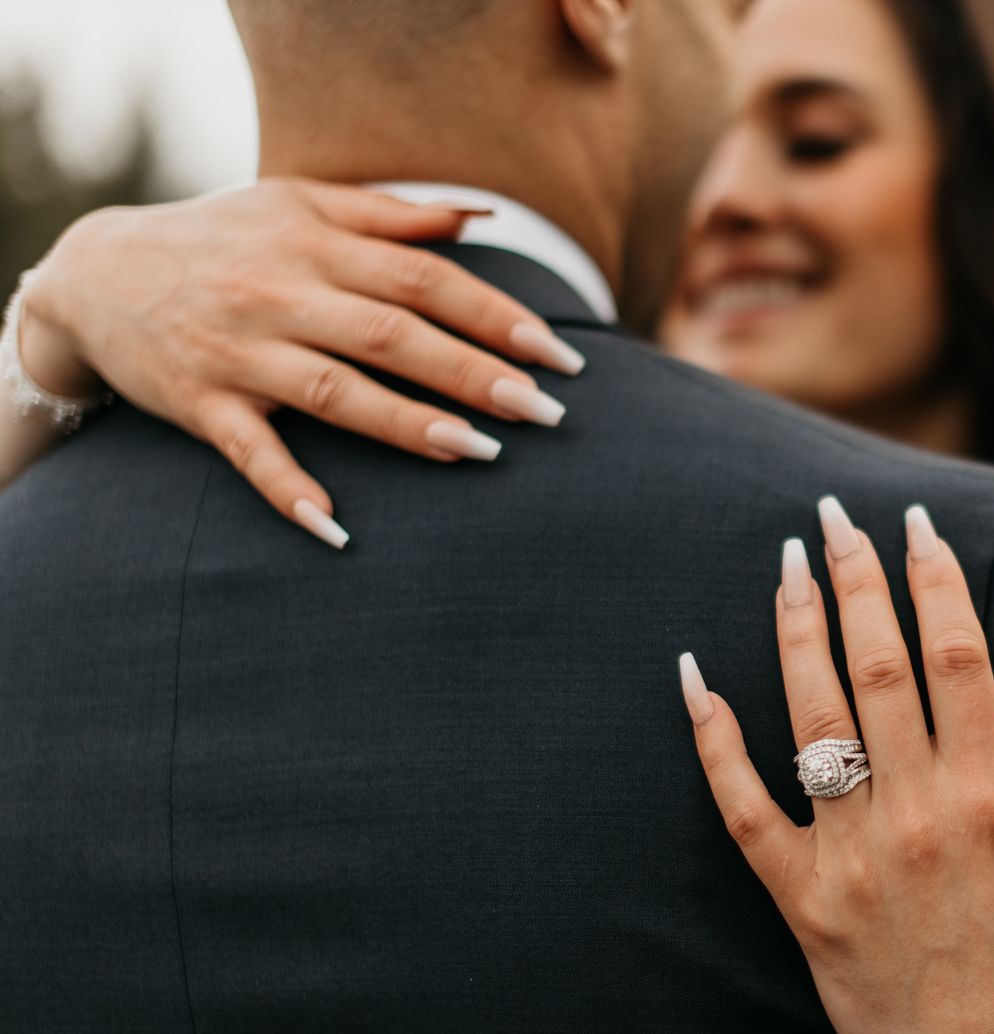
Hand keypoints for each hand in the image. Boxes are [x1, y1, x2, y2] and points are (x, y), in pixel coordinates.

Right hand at [18, 179, 584, 545]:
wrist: (92, 273)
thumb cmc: (219, 238)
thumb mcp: (296, 204)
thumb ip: (391, 214)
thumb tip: (480, 218)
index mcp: (316, 246)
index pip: (424, 281)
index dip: (496, 317)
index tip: (559, 355)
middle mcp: (282, 296)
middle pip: (393, 336)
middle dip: (474, 373)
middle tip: (546, 412)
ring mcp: (241, 353)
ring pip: (335, 391)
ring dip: (408, 424)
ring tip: (479, 452)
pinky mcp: (202, 404)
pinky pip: (251, 454)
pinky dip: (290, 490)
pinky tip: (336, 528)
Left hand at [681, 498, 993, 1033]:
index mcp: (989, 796)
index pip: (956, 657)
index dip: (933, 579)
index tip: (914, 521)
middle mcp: (918, 814)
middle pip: (879, 668)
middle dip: (856, 579)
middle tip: (834, 513)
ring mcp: (851, 856)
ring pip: (813, 718)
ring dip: (797, 629)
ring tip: (786, 562)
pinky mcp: (799, 899)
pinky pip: (744, 809)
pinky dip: (714, 742)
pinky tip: (694, 675)